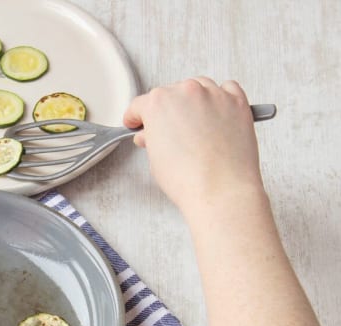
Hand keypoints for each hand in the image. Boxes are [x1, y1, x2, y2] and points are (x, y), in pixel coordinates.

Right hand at [123, 77, 263, 217]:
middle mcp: (186, 92)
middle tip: (168, 132)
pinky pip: (228, 89)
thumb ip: (151, 139)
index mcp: (158, 103)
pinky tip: (217, 115)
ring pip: (199, 87)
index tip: (137, 123)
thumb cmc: (187, 179)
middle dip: (166, 111)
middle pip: (170, 93)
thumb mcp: (155, 158)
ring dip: (193, 101)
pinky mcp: (238, 102)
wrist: (220, 191)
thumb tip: (153, 135)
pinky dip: (221, 98)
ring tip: (194, 124)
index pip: (140, 104)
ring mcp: (214, 95)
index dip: (135, 117)